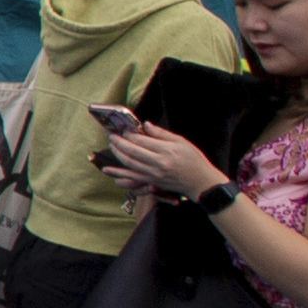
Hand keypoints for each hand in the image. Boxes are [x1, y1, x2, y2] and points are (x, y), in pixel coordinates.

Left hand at [99, 117, 216, 201]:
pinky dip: (118, 173)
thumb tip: (146, 124)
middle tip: (112, 136)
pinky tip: (107, 169)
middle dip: (119, 142)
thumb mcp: (181, 142)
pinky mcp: (151, 182)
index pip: (141, 141)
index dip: (129, 134)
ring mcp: (153, 174)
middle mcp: (158, 163)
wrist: (200, 181)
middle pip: (132, 151)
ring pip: (129, 163)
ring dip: (117, 154)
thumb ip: (161, 134)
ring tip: (111, 145)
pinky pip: (131, 177)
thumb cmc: (194, 159)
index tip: (123, 129)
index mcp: (166, 150)